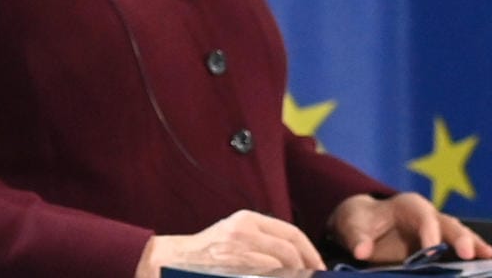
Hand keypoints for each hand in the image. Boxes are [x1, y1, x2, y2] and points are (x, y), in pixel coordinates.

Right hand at [136, 210, 324, 277]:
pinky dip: (277, 277)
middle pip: (291, 251)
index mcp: (247, 220)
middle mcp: (245, 231)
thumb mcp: (234, 235)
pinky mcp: (236, 267)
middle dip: (306, 269)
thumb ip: (262, 240)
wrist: (172, 259)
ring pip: (283, 266)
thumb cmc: (205, 252)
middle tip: (311, 277)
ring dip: (292, 276)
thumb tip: (295, 257)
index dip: (311, 252)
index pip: (292, 233)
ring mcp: (240, 251)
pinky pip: (268, 274)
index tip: (319, 266)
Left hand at [328, 191, 491, 263]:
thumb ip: (357, 238)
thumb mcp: (352, 226)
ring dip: (472, 243)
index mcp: (406, 205)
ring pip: (458, 233)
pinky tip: (486, 258)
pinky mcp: (440, 245)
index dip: (428, 231)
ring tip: (487, 256)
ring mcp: (436, 230)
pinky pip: (459, 246)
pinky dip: (472, 251)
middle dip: (458, 237)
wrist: (362, 224)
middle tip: (467, 253)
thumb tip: (361, 251)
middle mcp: (426, 215)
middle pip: (446, 222)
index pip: (421, 215)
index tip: (432, 249)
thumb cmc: (360, 221)